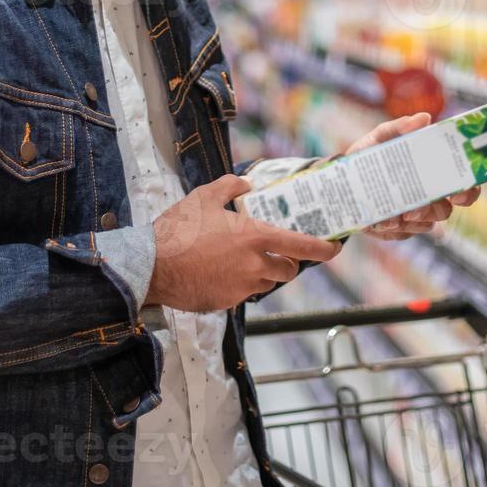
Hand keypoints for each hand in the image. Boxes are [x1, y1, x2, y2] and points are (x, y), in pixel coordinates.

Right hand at [145, 175, 342, 311]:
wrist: (152, 266)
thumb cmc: (179, 229)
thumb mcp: (205, 196)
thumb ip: (230, 186)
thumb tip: (246, 183)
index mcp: (255, 237)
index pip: (301, 246)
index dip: (323, 249)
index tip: (334, 249)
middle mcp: (254, 266)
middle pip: (288, 270)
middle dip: (287, 262)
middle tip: (275, 251)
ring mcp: (241, 288)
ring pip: (265, 283)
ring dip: (262, 274)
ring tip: (239, 260)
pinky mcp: (226, 303)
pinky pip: (241, 294)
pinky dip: (238, 284)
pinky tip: (218, 272)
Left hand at [346, 112, 482, 240]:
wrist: (342, 178)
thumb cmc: (370, 154)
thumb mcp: (381, 137)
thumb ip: (400, 127)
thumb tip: (424, 118)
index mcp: (433, 174)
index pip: (463, 186)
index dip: (468, 192)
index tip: (458, 193)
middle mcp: (429, 197)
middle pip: (446, 211)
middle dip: (433, 211)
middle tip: (414, 208)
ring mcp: (415, 216)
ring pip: (425, 224)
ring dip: (410, 220)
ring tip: (393, 214)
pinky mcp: (399, 229)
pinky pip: (404, 233)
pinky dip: (393, 227)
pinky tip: (381, 220)